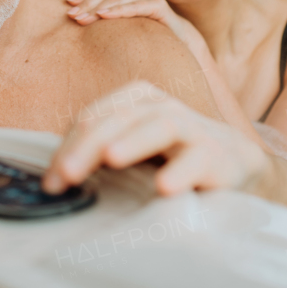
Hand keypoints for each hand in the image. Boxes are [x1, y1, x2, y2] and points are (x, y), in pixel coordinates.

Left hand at [41, 80, 271, 196]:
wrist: (236, 167)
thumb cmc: (173, 157)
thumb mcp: (133, 148)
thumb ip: (99, 151)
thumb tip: (51, 175)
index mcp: (136, 100)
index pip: (94, 119)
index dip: (68, 148)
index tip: (50, 182)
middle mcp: (161, 106)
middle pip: (119, 120)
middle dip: (88, 147)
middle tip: (65, 176)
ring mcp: (191, 128)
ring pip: (158, 126)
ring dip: (133, 142)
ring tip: (111, 159)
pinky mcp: (216, 155)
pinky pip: (197, 160)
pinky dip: (181, 172)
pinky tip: (165, 188)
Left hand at [65, 0, 209, 60]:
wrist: (188, 54)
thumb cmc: (154, 50)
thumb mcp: (127, 41)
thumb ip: (110, 36)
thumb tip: (79, 39)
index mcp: (126, 5)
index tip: (67, 5)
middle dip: (86, 4)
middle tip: (71, 15)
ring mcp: (148, 2)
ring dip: (98, 7)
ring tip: (82, 17)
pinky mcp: (159, 9)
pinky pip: (138, 6)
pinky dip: (120, 9)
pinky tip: (104, 15)